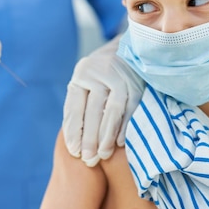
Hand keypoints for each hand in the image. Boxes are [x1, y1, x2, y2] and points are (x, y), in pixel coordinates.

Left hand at [62, 35, 144, 166]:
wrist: (127, 48)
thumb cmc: (101, 75)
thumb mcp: (86, 83)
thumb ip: (78, 108)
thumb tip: (72, 143)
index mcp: (81, 74)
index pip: (75, 106)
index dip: (74, 131)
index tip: (74, 152)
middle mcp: (98, 72)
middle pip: (93, 110)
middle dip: (90, 138)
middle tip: (89, 160)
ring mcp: (119, 75)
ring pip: (112, 109)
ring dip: (107, 136)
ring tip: (103, 155)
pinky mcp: (136, 81)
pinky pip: (130, 107)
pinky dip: (125, 126)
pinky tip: (119, 142)